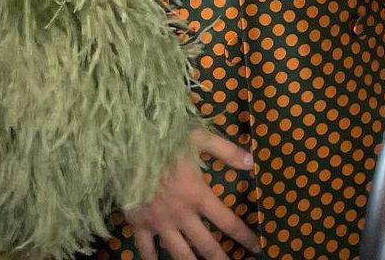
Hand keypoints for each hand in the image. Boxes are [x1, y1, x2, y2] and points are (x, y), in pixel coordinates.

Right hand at [123, 128, 261, 259]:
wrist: (126, 147)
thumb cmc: (164, 140)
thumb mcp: (199, 138)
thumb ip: (226, 150)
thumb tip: (252, 162)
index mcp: (198, 195)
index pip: (227, 222)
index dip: (244, 236)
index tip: (257, 247)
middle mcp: (182, 215)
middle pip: (206, 245)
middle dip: (221, 259)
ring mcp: (160, 223)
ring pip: (179, 254)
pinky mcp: (139, 224)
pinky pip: (146, 249)